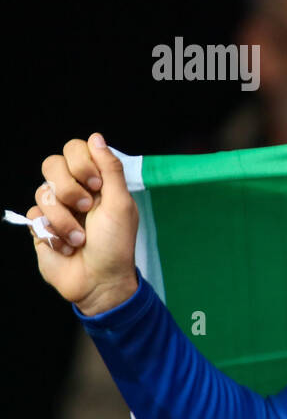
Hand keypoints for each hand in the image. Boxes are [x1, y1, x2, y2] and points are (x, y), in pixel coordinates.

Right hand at [28, 133, 138, 315]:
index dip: (82, 162)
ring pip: (42, 191)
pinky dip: (52, 232)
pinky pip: (34, 214)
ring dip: (64, 219)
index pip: (76, 149)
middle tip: (87, 207)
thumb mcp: (121, 204)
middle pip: (52, 164)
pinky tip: (66, 246)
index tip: (97, 184)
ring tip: (80, 238)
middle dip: (69, 188)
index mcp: (97, 182)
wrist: (98, 281)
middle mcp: (74, 190)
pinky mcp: (40, 225)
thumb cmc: (115, 244)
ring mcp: (56, 207)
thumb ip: (110, 169)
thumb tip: (97, 137)